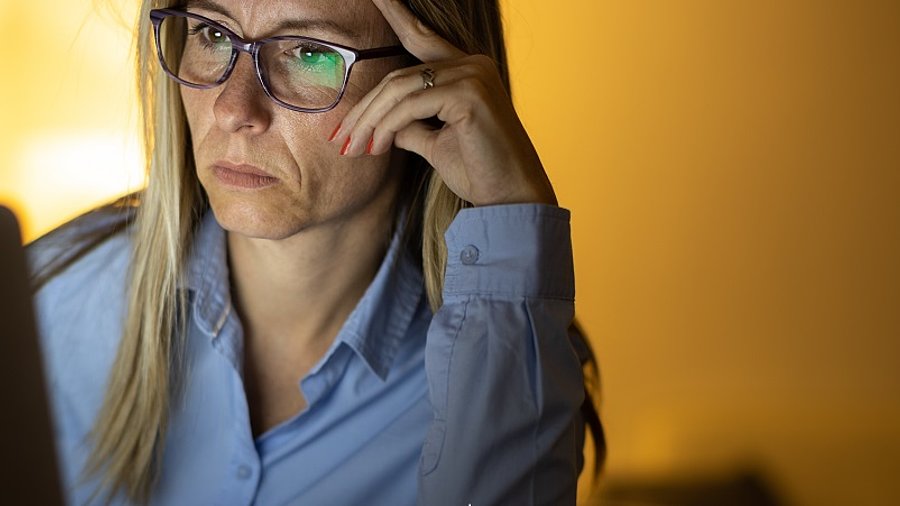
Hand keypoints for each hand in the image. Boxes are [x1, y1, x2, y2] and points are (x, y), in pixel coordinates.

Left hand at [330, 0, 557, 206]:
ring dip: (369, 121)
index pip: (422, 39)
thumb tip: (381, 124)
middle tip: (340, 138)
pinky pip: (411, 106)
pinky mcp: (469, 94)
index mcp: (468, 70)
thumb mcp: (435, 141)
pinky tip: (377, 147)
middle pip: (399, 76)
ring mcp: (473, 75)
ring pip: (400, 89)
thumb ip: (411, 124)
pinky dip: (387, 127)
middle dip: (364, 109)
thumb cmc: (479, 172)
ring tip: (353, 149)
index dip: (396, 14)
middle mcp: (473, 64)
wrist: (510, 198)